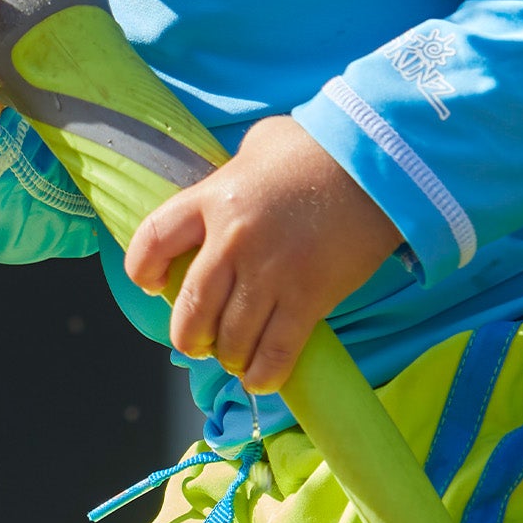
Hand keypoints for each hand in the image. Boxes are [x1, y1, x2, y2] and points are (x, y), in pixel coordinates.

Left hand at [124, 114, 400, 392]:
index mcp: (212, 198)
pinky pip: (275, 352)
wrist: (378, 164)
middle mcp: (232, 241)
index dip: (143, 270)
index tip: (151, 284)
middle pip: (189, 308)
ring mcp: (269, 274)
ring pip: (230, 339)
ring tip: (235, 356)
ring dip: (228, 356)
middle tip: (197, 340)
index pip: (152, 241)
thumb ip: (233, 170)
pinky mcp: (308, 299)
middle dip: (188, 335)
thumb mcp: (260, 144)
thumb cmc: (318, 148)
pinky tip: (261, 377)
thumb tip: (227, 182)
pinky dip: (264, 373)